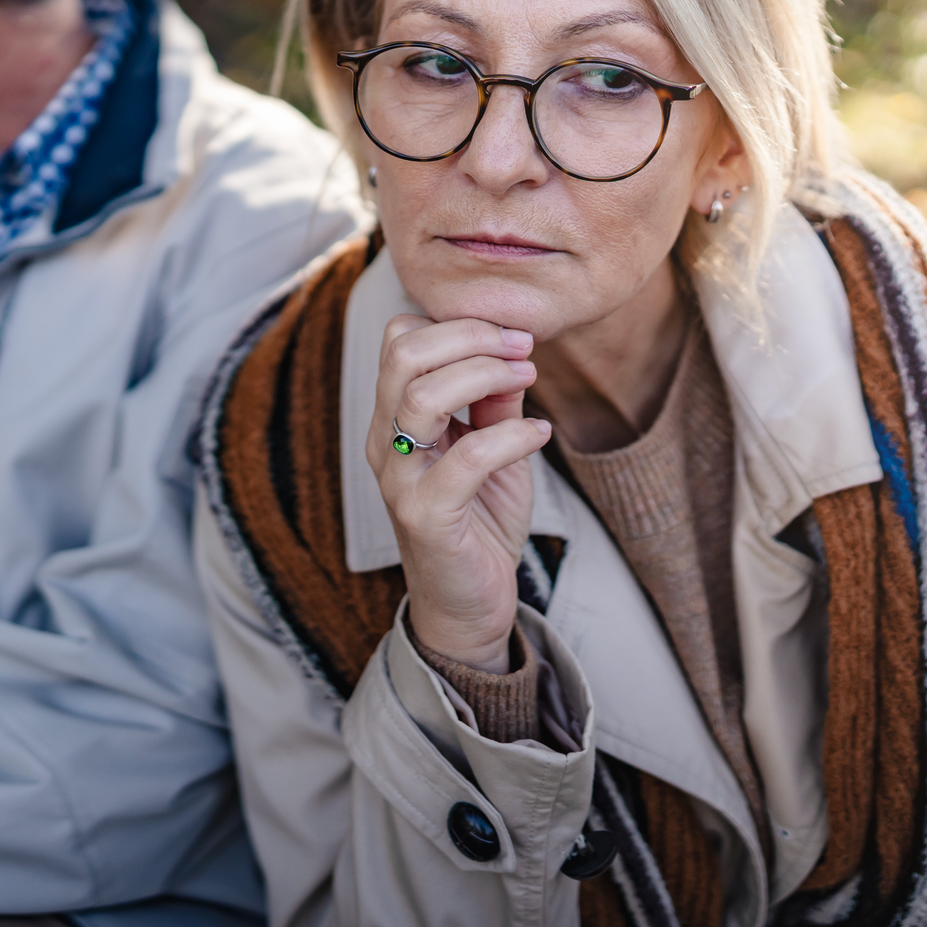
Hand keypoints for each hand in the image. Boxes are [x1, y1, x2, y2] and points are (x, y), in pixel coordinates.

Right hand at [368, 315, 550, 673]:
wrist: (468, 603)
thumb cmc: (479, 520)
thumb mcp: (493, 448)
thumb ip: (493, 401)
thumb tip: (513, 350)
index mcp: (394, 416)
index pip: (399, 338)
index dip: (456, 323)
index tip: (511, 335)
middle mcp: (386, 440)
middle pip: (403, 353)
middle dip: (472, 337)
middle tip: (523, 348)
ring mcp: (400, 478)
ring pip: (422, 396)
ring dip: (486, 376)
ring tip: (528, 381)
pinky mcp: (426, 516)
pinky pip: (466, 459)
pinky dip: (513, 436)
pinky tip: (540, 435)